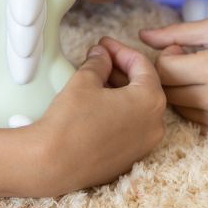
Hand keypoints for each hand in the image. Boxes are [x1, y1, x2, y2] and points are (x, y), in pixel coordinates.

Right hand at [31, 37, 166, 194]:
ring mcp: (144, 145)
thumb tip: (102, 55)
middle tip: (100, 57)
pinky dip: (119, 110)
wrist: (52, 163)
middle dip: (121, 68)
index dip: (120, 50)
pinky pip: (131, 126)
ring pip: (138, 107)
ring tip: (96, 77)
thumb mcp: (85, 80)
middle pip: (143, 86)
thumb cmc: (70, 122)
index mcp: (150, 101)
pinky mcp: (130, 158)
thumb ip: (99, 62)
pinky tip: (98, 101)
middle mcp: (155, 125)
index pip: (142, 65)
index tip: (104, 44)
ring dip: (120, 89)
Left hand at [139, 18, 207, 144]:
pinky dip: (196, 109)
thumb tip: (141, 36)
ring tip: (201, 78)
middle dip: (170, 75)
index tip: (180, 49)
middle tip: (188, 63)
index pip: (164, 70)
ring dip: (181, 93)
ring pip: (178, 109)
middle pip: (167, 91)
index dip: (166, 57)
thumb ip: (176, 32)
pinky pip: (195, 123)